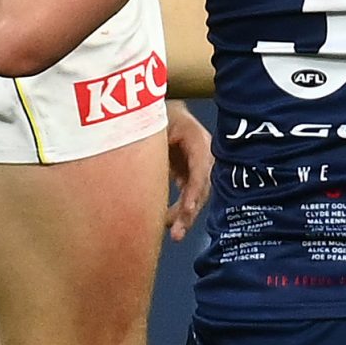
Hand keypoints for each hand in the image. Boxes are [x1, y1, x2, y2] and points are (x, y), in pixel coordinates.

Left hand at [165, 102, 211, 240]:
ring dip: (186, 216)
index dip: (195, 189)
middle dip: (190, 211)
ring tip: (174, 234)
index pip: (201, 167)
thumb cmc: (157, 113)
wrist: (160, 109)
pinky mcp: (188, 174)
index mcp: (197, 138)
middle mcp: (202, 154)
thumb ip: (152, 143)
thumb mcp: (154, 123)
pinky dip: (180, 211)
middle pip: (201, 186)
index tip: (188, 209)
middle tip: (177, 232)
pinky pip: (188, 196)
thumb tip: (143, 166)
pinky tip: (169, 224)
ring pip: (196, 195)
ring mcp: (197, 165)